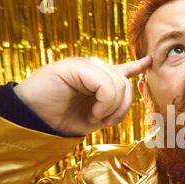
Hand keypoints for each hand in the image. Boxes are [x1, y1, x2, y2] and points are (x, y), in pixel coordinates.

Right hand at [13, 56, 151, 135]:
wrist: (34, 121)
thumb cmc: (62, 120)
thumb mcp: (95, 117)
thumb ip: (112, 106)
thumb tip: (128, 98)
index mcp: (97, 80)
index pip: (121, 70)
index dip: (137, 66)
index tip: (150, 62)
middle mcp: (92, 69)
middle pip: (125, 84)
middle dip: (121, 109)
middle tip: (102, 122)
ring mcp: (84, 66)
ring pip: (118, 85)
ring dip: (111, 109)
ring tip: (95, 118)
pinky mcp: (75, 66)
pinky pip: (105, 84)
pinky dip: (105, 104)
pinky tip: (94, 114)